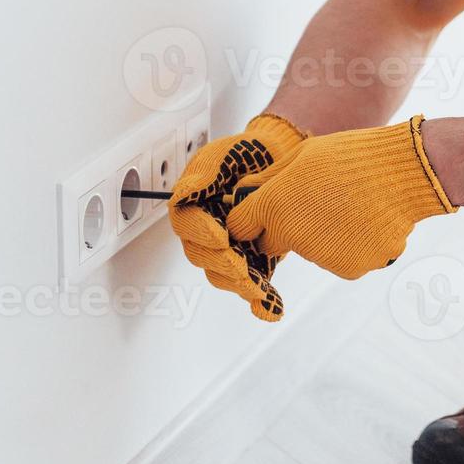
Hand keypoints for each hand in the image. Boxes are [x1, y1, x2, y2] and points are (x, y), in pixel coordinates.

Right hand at [169, 113, 305, 319]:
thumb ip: (204, 171)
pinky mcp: (254, 259)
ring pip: (223, 275)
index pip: (187, 226)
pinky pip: (252, 283)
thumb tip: (183, 194)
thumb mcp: (223, 154)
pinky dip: (261, 300)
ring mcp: (230, 248)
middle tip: (241, 265)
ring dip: (239, 284)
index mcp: (194, 208)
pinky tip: (272, 308)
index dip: (202, 233)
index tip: (222, 235)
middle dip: (221, 263)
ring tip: (258, 288)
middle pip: (202, 257)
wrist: (279, 157)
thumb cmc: (246, 154)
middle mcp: (208, 232)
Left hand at [227, 115, 456, 278]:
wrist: (404, 173)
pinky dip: (350, 246)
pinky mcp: (350, 269)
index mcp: (275, 206)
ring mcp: (323, 258)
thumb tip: (243, 193)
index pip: (241, 227)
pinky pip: (341, 259)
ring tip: (350, 207)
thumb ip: (267, 180)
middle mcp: (294, 238)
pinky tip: (365, 220)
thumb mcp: (302, 154)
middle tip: (319, 202)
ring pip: (312, 252)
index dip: (252, 218)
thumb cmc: (353, 156)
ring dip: (323, 236)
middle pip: (277, 242)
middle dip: (288, 228)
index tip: (266, 211)